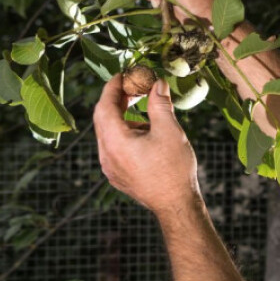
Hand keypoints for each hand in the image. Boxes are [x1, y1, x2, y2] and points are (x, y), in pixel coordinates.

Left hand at [94, 75, 200, 214]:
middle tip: (134, 87)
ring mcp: (110, 168)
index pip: (104, 106)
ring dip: (122, 119)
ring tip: (146, 114)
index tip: (123, 75)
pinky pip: (114, 148)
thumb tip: (157, 83)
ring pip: (108, 134)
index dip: (112, 87)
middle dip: (117, 100)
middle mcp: (106, 155)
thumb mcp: (170, 131)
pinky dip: (124, 135)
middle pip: (103, 119)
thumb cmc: (174, 169)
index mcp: (115, 141)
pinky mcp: (117, 176)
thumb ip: (159, 104)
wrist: (176, 205)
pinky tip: (145, 136)